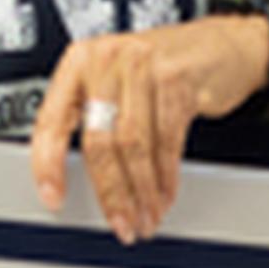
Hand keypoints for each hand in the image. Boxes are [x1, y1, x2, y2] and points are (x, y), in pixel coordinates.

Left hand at [28, 14, 268, 243]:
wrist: (220, 45)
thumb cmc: (163, 66)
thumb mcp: (117, 81)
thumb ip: (93, 116)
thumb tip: (70, 175)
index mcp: (80, 61)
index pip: (52, 120)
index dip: (48, 165)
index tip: (53, 197)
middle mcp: (107, 59)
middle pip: (99, 140)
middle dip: (111, 191)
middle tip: (120, 222)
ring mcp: (143, 66)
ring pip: (134, 146)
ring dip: (141, 192)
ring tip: (145, 216)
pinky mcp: (177, 79)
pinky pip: (167, 140)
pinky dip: (166, 176)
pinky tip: (164, 194)